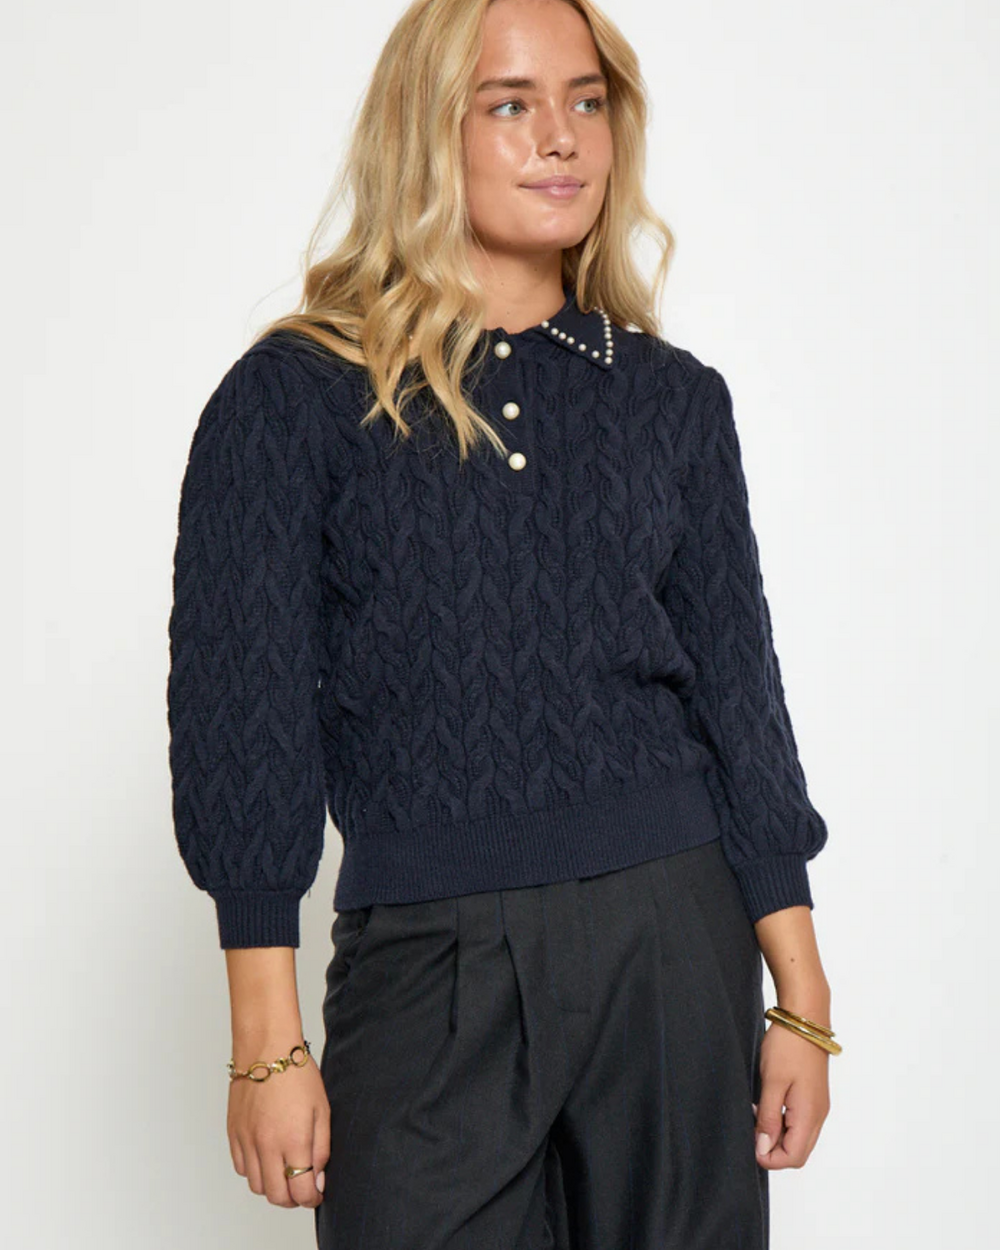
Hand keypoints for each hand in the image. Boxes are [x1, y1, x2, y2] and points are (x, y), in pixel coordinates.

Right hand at [227, 1048, 330, 1207]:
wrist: (267, 1049)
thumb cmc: (297, 1074)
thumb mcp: (322, 1110)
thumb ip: (322, 1149)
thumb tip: (318, 1181)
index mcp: (294, 1140)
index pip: (301, 1191)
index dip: (311, 1199)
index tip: (316, 1193)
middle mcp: (267, 1145)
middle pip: (276, 1196)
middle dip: (292, 1199)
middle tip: (302, 1187)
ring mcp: (247, 1141)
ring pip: (256, 1187)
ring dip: (272, 1187)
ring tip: (285, 1172)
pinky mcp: (233, 1134)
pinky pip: (241, 1168)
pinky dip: (254, 1171)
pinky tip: (267, 1157)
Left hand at [752, 1017, 830, 1169]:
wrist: (805, 1019)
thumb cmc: (788, 1046)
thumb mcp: (771, 1082)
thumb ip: (767, 1118)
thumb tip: (763, 1148)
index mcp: (809, 1115)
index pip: (793, 1158)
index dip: (769, 1158)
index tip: (749, 1141)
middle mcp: (818, 1116)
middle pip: (797, 1153)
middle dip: (773, 1150)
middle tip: (751, 1129)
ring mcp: (817, 1107)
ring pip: (799, 1139)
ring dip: (777, 1136)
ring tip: (756, 1114)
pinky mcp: (813, 1097)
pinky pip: (799, 1123)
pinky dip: (783, 1123)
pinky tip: (766, 1105)